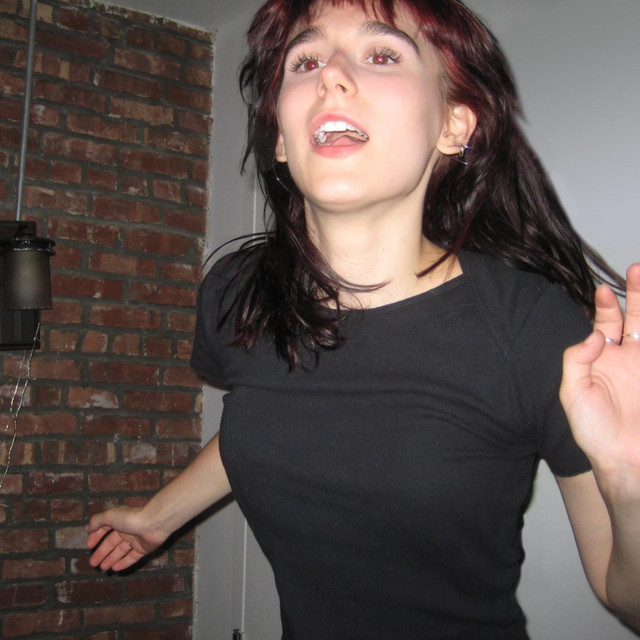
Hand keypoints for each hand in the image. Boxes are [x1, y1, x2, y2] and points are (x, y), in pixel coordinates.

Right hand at [86, 505, 168, 571]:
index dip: (96, 536)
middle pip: (112, 543)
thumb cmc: (130, 518)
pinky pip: (132, 557)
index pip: (105, 529)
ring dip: (111, 559)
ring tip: (102, 568)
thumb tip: (87, 528)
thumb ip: (97, 521)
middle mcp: (127, 529)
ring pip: (121, 551)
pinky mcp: (144, 548)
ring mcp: (136, 539)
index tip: (88, 546)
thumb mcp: (110, 516)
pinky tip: (115, 568)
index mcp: (119, 520)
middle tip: (92, 563)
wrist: (154, 523)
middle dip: (102, 552)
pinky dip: (124, 562)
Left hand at [560, 264, 639, 498]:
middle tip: (637, 270)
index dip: (605, 306)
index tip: (603, 292)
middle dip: (637, 294)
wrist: (624, 461)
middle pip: (635, 318)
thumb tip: (594, 334)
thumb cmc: (593, 430)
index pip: (604, 323)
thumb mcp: (573, 393)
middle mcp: (627, 357)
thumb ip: (578, 360)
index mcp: (602, 359)